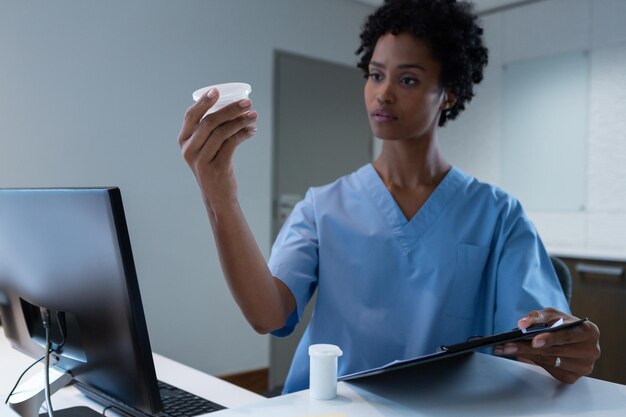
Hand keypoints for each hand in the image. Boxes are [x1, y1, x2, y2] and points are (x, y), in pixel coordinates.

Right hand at [178, 88, 257, 206]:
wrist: (217, 196)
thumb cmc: (214, 166)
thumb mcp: (205, 148)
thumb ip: (210, 130)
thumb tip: (232, 106)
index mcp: (184, 141)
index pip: (191, 116)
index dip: (203, 102)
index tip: (217, 91)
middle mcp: (189, 150)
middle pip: (209, 122)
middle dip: (230, 109)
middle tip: (247, 103)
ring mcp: (201, 160)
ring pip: (222, 132)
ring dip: (240, 121)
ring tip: (254, 116)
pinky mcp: (216, 168)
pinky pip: (231, 145)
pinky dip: (243, 134)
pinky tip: (252, 130)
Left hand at [494, 308, 600, 382]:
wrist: (572, 337)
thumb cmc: (563, 324)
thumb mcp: (552, 314)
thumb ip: (537, 316)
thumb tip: (522, 324)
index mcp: (589, 332)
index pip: (567, 335)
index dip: (550, 338)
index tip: (534, 341)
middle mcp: (591, 351)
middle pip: (555, 351)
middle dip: (528, 347)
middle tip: (507, 345)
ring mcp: (583, 367)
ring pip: (549, 361)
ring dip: (525, 355)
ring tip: (506, 349)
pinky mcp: (572, 377)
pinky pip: (549, 370)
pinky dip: (533, 362)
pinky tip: (519, 356)